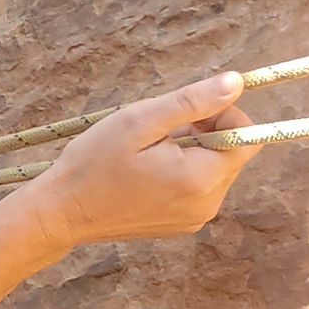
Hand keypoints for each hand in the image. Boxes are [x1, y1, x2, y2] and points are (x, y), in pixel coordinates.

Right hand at [22, 72, 253, 253]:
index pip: (247, 137)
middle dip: (206, 133)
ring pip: (215, 170)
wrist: (61, 212)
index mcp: (201, 178)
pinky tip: (148, 173)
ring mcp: (195, 218)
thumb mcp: (140, 121)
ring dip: (193, 153)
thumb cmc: (94, 162)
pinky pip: (199, 189)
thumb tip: (237, 82)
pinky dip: (183, 173)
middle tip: (161, 131)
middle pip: (232, 154)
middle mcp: (207, 204)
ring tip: (150, 153)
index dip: (224, 114)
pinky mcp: (182, 225)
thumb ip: (193, 101)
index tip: (186, 111)